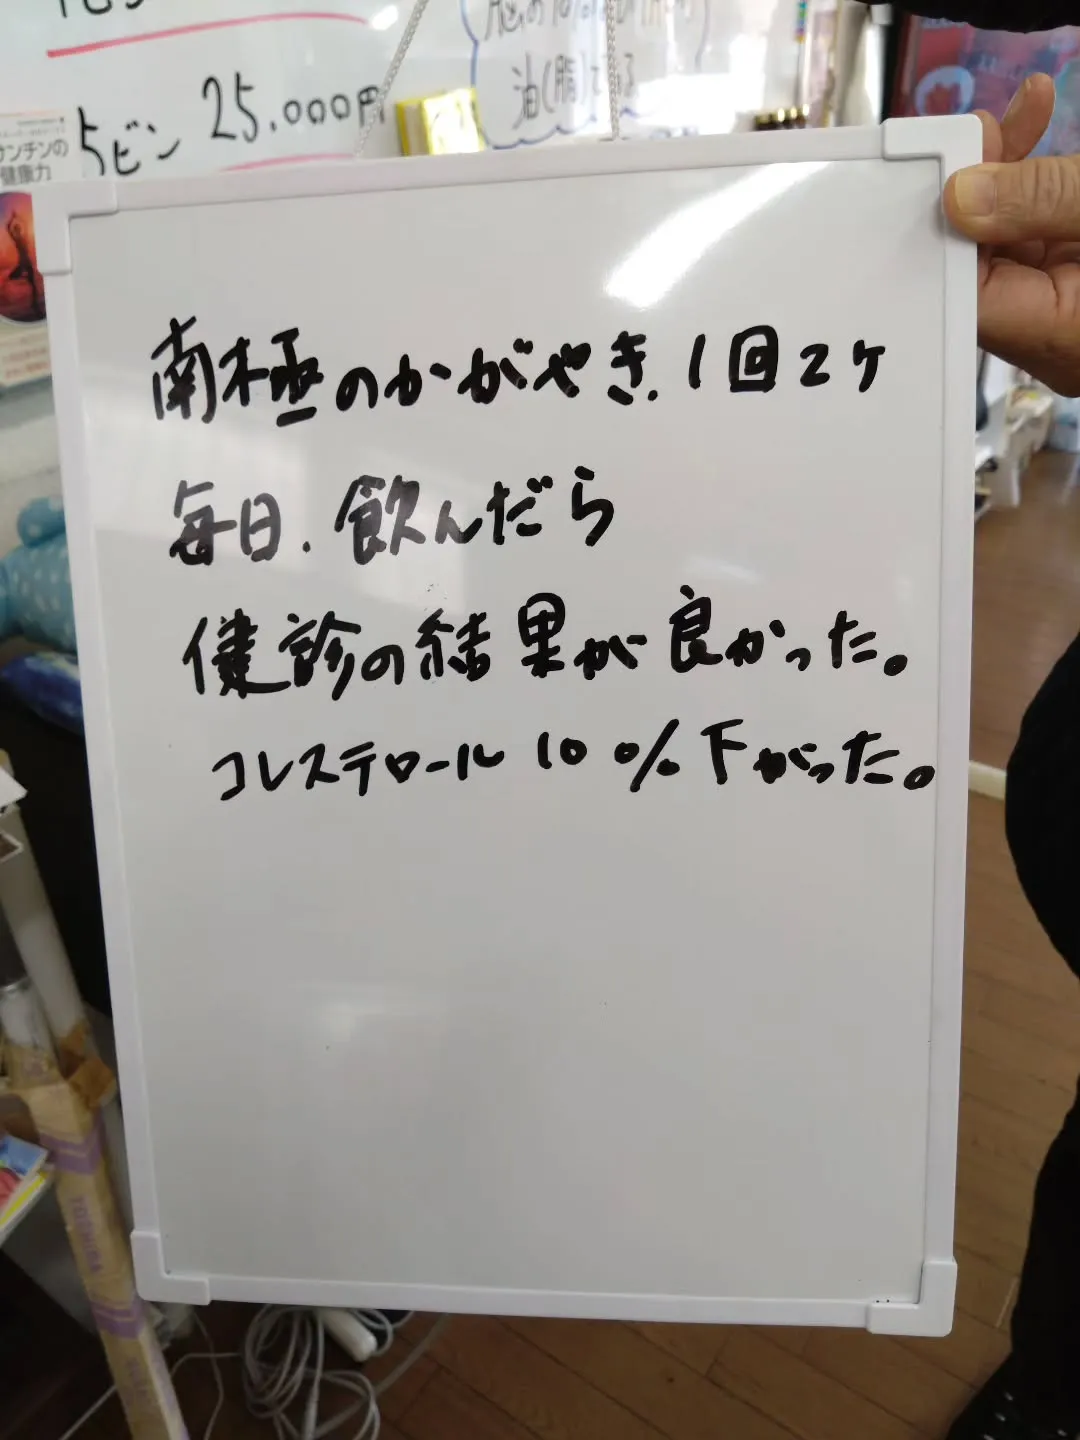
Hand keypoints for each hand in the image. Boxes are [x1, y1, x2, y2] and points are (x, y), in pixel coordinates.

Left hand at [944, 74, 1079, 394]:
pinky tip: (1045, 128)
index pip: (969, 297)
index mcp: (1064, 338)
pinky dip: (1045, 198)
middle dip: (979, 196)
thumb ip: (1044, 201)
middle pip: (986, 273)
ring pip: (1016, 252)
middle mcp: (1062, 342)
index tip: (948, 167)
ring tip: (1024, 115)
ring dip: (1013, 183)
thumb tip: (964, 198)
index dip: (947, 233)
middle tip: (988, 130)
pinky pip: (1049, 248)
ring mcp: (1076, 319)